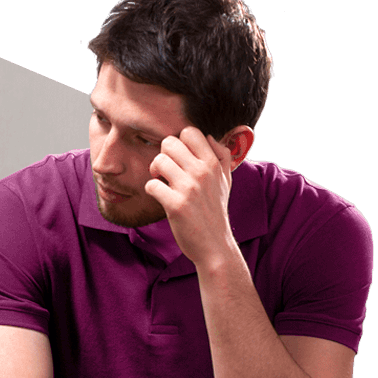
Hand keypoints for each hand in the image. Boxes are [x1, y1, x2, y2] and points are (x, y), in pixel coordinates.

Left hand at [144, 127, 235, 266]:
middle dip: (163, 155)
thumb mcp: (226, 181)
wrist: (214, 245)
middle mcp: (203, 172)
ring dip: (154, 172)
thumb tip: (210, 136)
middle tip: (165, 171)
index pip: (190, 132)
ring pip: (158, 160)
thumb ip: (221, 156)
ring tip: (161, 183)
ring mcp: (189, 188)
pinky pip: (152, 185)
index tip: (178, 158)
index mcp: (214, 164)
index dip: (178, 142)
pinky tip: (159, 197)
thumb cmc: (215, 211)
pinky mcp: (176, 205)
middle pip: (169, 142)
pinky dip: (151, 190)